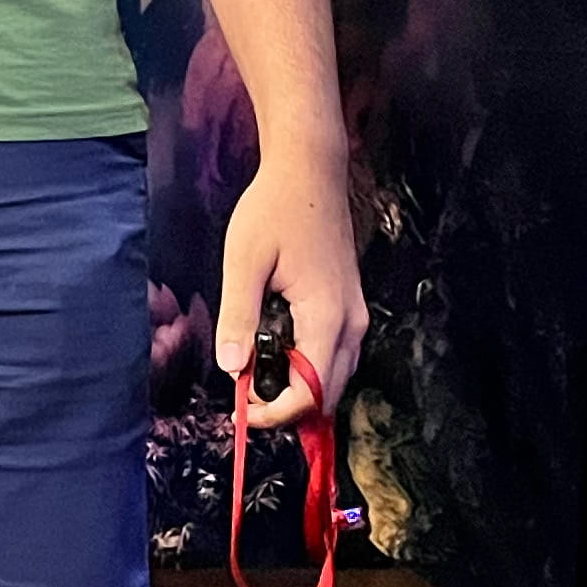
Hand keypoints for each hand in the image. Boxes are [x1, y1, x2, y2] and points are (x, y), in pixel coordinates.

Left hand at [215, 145, 366, 432]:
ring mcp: (355, 314)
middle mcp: (351, 322)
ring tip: (255, 384)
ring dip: (299, 391)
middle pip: (329, 393)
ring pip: (336, 377)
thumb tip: (232, 368)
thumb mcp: (244, 261)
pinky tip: (275, 358)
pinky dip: (309, 370)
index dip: (277, 414)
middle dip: (288, 409)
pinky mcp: (348, 306)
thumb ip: (239, 316)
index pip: (312, 391)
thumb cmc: (276, 209)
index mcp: (327, 315)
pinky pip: (336, 355)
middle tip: (244, 403)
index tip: (242, 412)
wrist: (309, 172)